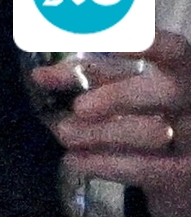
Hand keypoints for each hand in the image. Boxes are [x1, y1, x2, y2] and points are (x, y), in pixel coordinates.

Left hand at [33, 31, 190, 216]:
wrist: (173, 171)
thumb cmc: (144, 118)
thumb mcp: (123, 90)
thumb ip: (87, 78)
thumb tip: (40, 75)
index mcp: (183, 73)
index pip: (176, 52)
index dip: (151, 45)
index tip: (115, 42)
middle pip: (168, 91)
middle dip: (120, 96)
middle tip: (78, 107)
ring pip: (151, 133)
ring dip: (100, 134)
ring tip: (65, 134)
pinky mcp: (181, 174)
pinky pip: (143, 169)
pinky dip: (103, 164)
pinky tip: (73, 160)